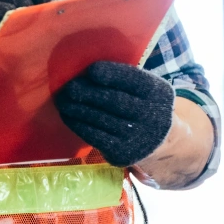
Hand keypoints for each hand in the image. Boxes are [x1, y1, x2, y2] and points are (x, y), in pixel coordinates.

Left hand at [55, 61, 174, 167]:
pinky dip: (78, 125)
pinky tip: (67, 116)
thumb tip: (86, 70)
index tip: (92, 70)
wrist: (161, 144)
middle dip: (88, 93)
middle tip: (68, 87)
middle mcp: (150, 116)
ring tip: (61, 100)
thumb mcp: (144, 88)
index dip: (112, 75)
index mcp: (156, 92)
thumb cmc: (142, 104)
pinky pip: (95, 136)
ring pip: (101, 119)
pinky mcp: (123, 153)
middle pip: (114, 101)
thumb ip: (124, 79)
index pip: (134, 80)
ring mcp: (137, 137)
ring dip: (77, 109)